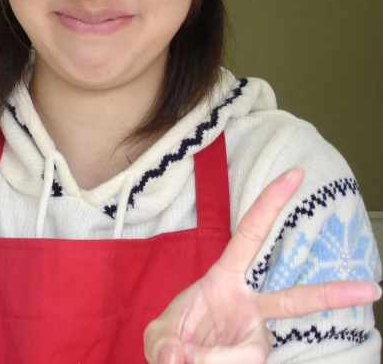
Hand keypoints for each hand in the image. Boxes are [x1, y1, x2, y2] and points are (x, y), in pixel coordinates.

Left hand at [144, 167, 380, 363]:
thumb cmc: (172, 339)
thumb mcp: (158, 335)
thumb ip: (163, 345)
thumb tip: (180, 360)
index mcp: (224, 279)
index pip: (250, 236)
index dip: (270, 204)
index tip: (295, 174)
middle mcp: (249, 306)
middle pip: (295, 299)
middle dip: (332, 295)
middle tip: (372, 289)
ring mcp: (258, 337)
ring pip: (246, 354)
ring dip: (212, 359)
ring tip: (191, 357)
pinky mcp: (257, 358)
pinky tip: (205, 362)